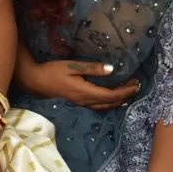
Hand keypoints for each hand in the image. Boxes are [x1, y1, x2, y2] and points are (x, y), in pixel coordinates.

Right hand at [16, 58, 137, 110]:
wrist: (36, 81)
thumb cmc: (52, 71)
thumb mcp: (72, 66)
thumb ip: (92, 68)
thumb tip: (112, 69)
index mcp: (86, 92)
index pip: (112, 95)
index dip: (125, 90)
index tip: (136, 83)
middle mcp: (86, 100)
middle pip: (111, 102)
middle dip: (125, 95)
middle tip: (136, 86)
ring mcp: (82, 103)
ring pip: (105, 105)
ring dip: (118, 100)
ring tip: (128, 92)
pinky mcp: (78, 101)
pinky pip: (99, 105)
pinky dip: (109, 102)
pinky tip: (111, 98)